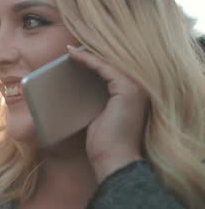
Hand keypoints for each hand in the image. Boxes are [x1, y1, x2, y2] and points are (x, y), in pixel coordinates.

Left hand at [67, 45, 147, 182]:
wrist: (113, 159)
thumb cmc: (104, 142)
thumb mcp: (97, 114)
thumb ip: (93, 98)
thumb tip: (73, 88)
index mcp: (132, 94)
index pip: (111, 71)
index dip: (94, 61)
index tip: (75, 55)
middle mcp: (138, 88)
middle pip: (111, 64)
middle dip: (90, 55)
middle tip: (70, 49)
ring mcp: (135, 87)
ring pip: (107, 63)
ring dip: (87, 54)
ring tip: (69, 51)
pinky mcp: (127, 88)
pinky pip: (103, 66)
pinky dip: (87, 59)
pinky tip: (73, 55)